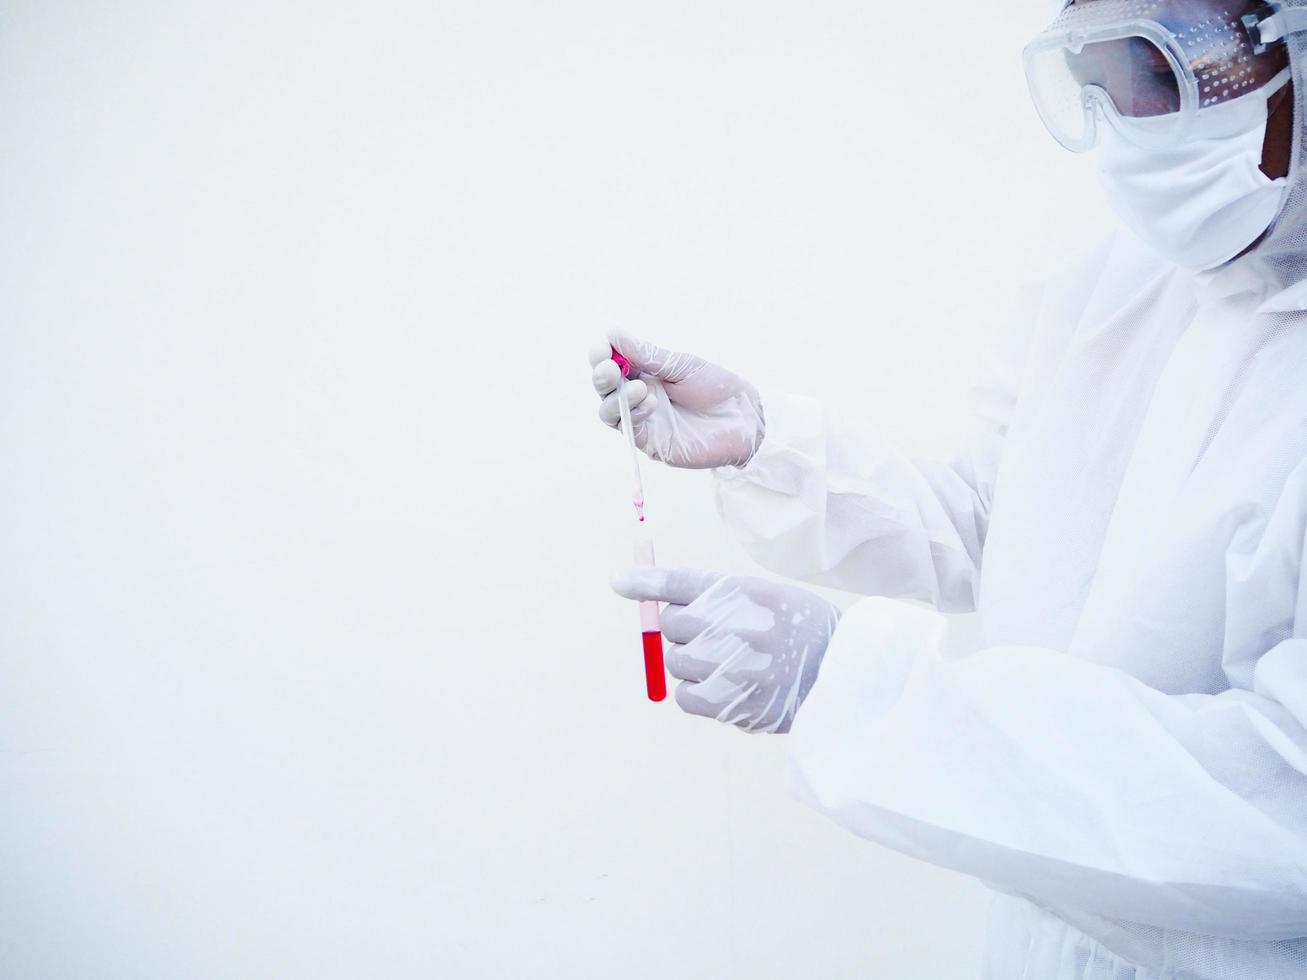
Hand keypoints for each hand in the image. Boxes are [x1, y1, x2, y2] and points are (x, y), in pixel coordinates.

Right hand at [588, 332, 764, 468]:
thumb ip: (647, 355)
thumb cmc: (716, 389)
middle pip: (605, 388)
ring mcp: (642, 420)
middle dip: (602, 376)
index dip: (601, 355)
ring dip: (617, 397)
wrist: (744, 418)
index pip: (610, 363)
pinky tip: (650, 401)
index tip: (603, 348)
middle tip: (610, 368)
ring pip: (609, 411)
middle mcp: (637, 396)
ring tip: (640, 388)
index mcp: (643, 372)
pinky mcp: (650, 442)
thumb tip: (613, 334)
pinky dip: (634, 413)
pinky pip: (630, 428)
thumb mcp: (681, 365)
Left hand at [612, 567, 839, 732]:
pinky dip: (694, 691)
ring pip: (675, 660)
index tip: (619, 582)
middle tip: (715, 634)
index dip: (646, 583)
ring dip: (690, 660)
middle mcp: (737, 626)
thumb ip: (713, 593)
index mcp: (746, 591)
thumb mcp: (766, 595)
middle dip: (683, 627)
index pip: (682, 583)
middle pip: (671, 623)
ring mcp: (735, 667)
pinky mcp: (733, 704)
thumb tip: (643, 593)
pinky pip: (684, 695)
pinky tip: (719, 685)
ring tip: (726, 661)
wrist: (844, 676)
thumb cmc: (798, 630)